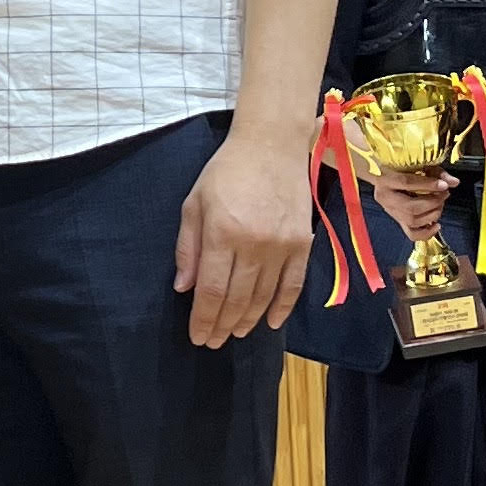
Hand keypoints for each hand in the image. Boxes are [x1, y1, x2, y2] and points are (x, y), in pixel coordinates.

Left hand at [175, 122, 314, 345]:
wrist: (272, 144)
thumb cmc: (226, 170)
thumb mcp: (195, 202)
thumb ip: (188, 246)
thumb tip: (184, 287)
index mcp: (222, 232)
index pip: (211, 290)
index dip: (203, 318)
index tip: (198, 336)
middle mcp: (253, 244)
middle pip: (236, 299)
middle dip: (222, 325)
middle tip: (213, 341)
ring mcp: (281, 245)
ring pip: (263, 297)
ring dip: (248, 320)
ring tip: (236, 334)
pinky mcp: (302, 243)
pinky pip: (294, 285)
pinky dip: (283, 308)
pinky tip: (270, 323)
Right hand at [371, 166, 455, 246]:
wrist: (386, 174)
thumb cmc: (401, 166)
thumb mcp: (420, 164)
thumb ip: (437, 172)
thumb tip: (453, 182)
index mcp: (384, 178)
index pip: (406, 183)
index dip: (427, 185)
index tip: (443, 185)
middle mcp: (385, 197)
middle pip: (410, 207)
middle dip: (432, 202)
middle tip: (444, 194)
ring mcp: (391, 211)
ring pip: (412, 221)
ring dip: (432, 214)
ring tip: (440, 203)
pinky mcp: (398, 220)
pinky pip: (412, 233)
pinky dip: (426, 232)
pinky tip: (436, 225)